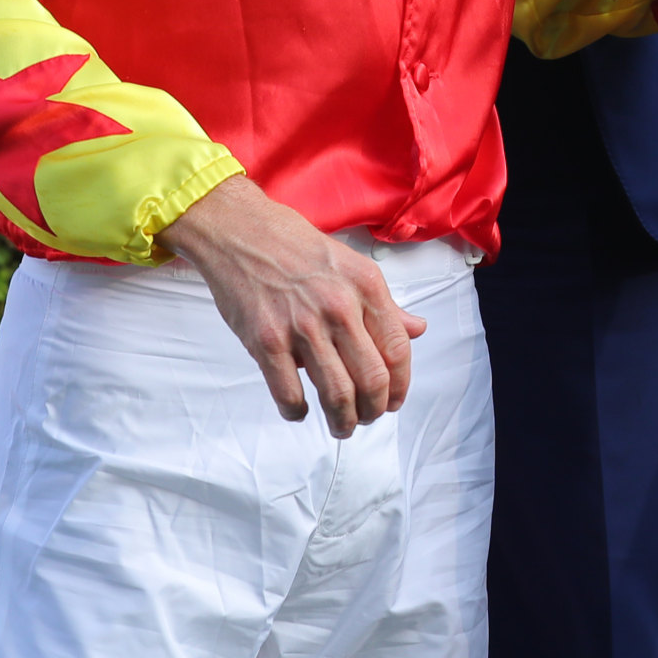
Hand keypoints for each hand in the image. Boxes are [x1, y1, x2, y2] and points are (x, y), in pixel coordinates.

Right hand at [156, 176, 426, 437]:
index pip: (397, 349)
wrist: (240, 232)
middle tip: (368, 418)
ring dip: (343, 420)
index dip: (400, 385)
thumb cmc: (296, 247)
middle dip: (374, 410)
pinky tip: (300, 410)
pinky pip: (289, 393)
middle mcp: (339, 307)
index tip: (394, 400)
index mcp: (367, 286)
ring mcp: (302, 326)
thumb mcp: (352, 266)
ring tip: (342, 426)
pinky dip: (297, 412)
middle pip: (372, 379)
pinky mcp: (265, 341)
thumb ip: (385, 304)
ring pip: (337, 393)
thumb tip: (417, 329)